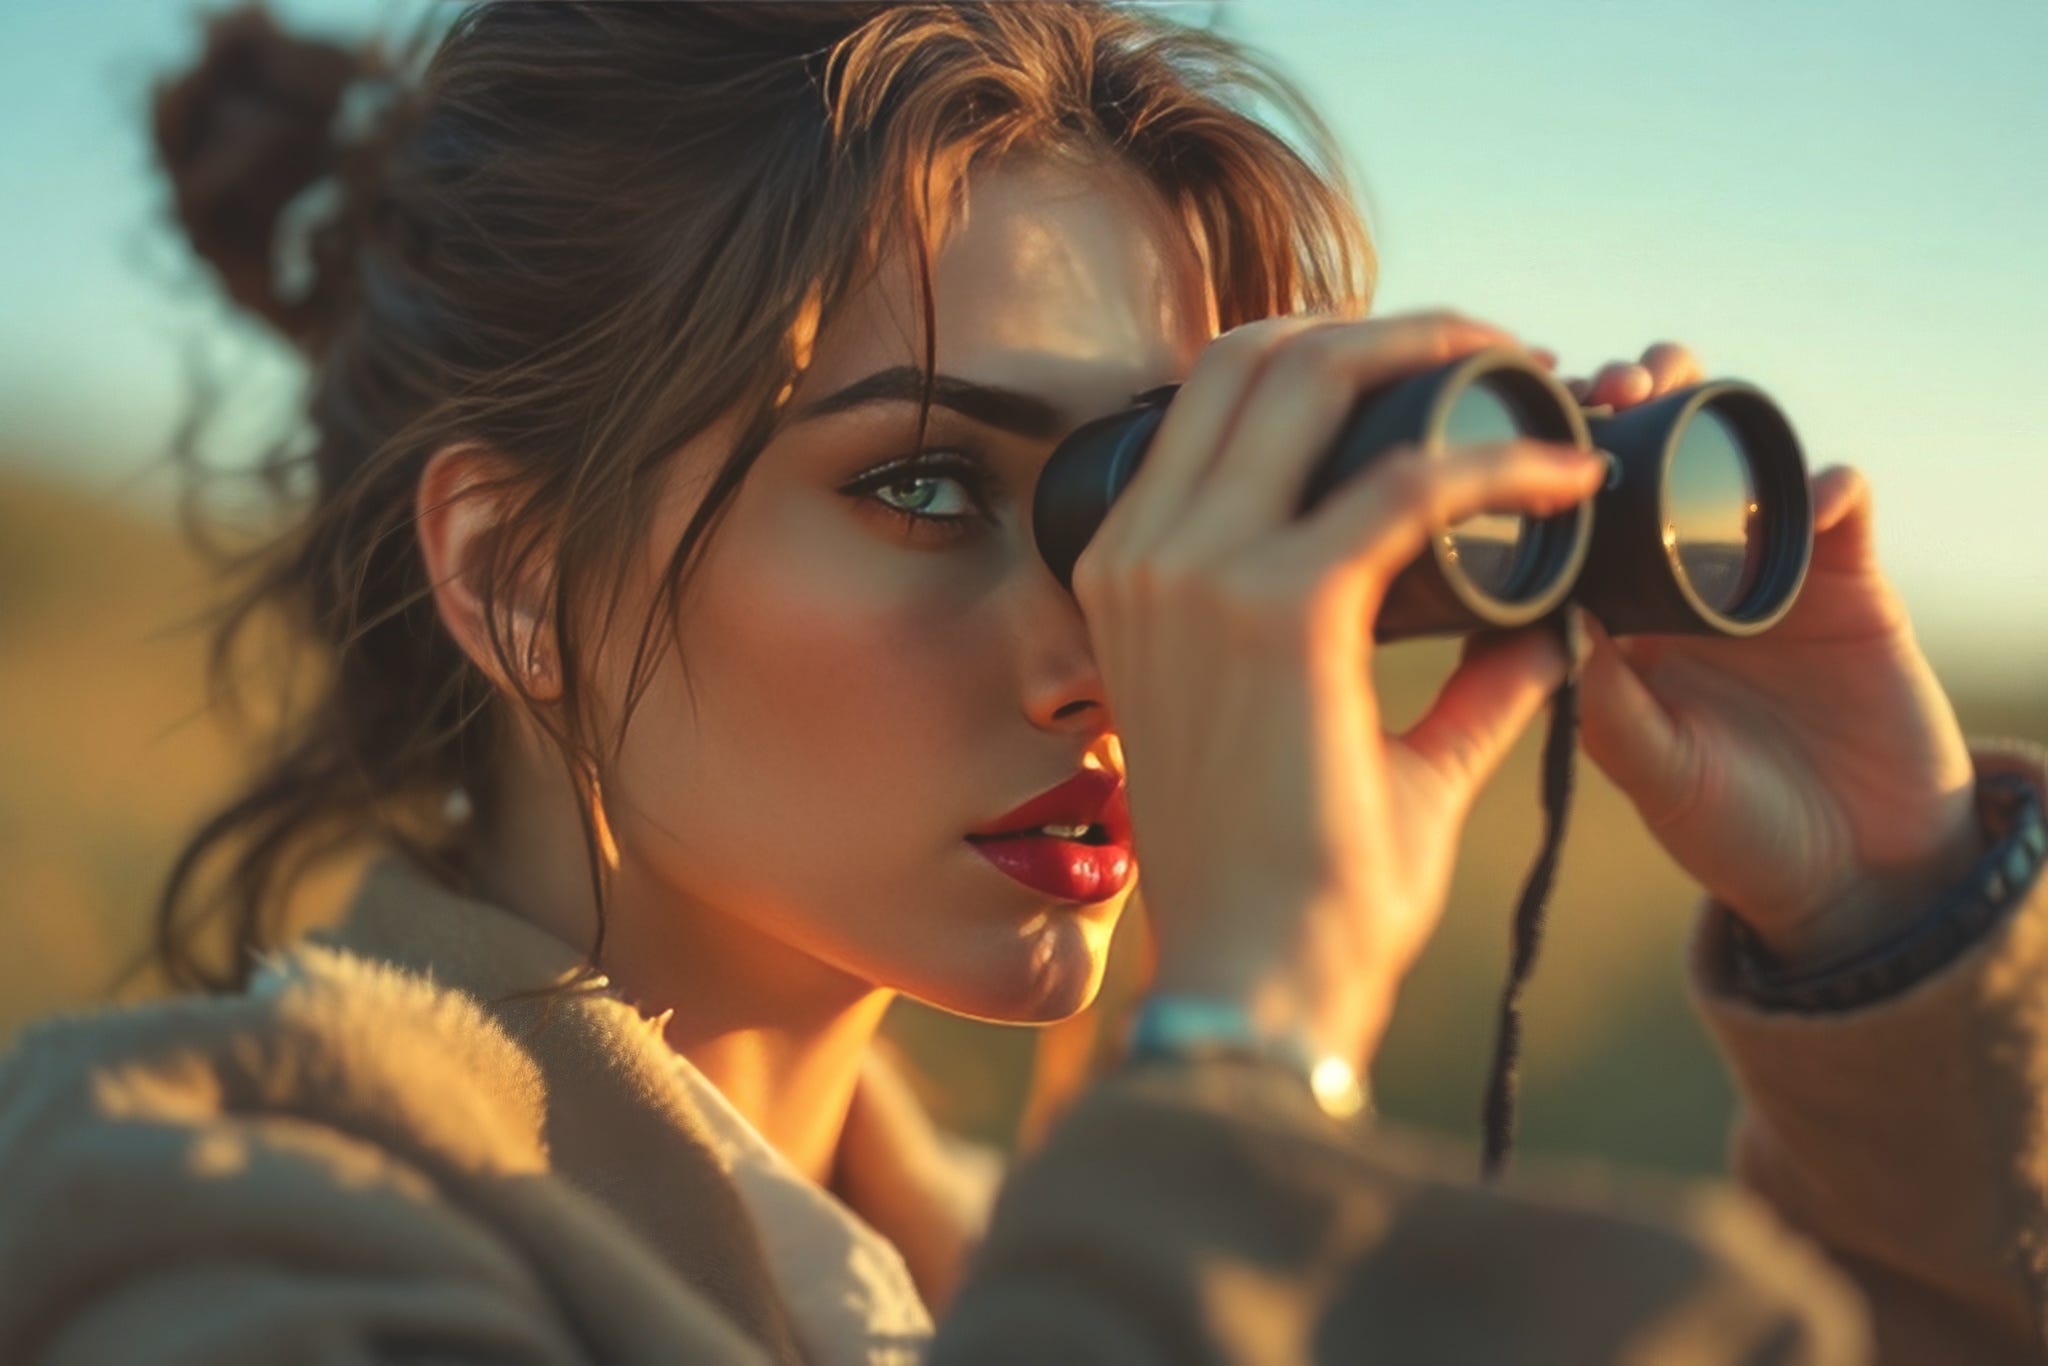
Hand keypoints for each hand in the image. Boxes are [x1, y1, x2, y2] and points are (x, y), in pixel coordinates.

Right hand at [1074, 310, 1608, 1066]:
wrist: (1257, 983)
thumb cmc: (1295, 888)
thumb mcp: (1366, 758)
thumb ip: (1456, 689)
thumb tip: (1548, 635)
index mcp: (1133, 573)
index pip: (1220, 400)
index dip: (1336, 360)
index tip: (1447, 382)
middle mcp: (1145, 551)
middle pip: (1258, 352)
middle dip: (1391, 331)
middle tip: (1505, 359)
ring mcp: (1196, 570)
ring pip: (1315, 374)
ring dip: (1439, 354)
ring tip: (1539, 385)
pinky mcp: (1278, 607)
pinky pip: (1411, 481)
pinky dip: (1505, 464)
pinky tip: (1575, 480)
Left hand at [1537, 342, 1984, 969]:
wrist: (1857, 877)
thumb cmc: (1734, 834)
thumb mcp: (1655, 772)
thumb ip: (1606, 703)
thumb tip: (1550, 623)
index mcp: (1620, 620)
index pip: (1574, 517)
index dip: (1545, 464)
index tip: (1520, 431)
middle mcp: (1686, 581)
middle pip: (1650, 459)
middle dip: (1622, 404)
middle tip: (1603, 387)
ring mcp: (1769, 573)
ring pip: (1736, 459)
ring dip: (1708, 410)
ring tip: (1675, 387)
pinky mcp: (1852, 584)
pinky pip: (1840, 508)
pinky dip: (1828, 484)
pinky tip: (1811, 490)